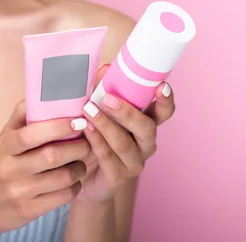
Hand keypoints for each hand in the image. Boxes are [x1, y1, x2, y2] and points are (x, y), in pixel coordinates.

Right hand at [0, 101, 90, 238]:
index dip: (58, 126)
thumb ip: (20, 117)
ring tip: (82, 162)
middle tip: (88, 142)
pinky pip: (63, 197)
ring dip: (80, 167)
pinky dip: (75, 187)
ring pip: (62, 177)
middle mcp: (10, 169)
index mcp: (5, 146)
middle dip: (77, 147)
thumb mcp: (1, 140)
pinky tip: (74, 181)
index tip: (78, 120)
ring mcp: (19, 191)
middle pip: (52, 156)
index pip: (32, 134)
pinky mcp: (29, 210)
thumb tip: (42, 91)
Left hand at [77, 64, 175, 201]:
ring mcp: (133, 162)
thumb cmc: (91, 135)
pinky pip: (109, 158)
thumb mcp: (96, 110)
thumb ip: (101, 89)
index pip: (163, 113)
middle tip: (108, 97)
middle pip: (147, 128)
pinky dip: (97, 142)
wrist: (80, 174)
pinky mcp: (117, 177)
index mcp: (145, 124)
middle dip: (128, 112)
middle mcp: (144, 144)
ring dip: (106, 125)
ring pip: (125, 143)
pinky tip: (86, 130)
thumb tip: (106, 68)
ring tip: (89, 110)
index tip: (162, 86)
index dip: (166, 101)